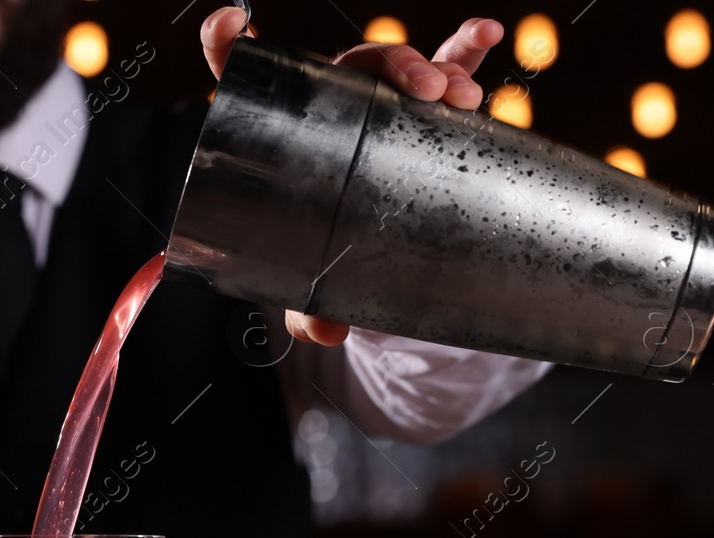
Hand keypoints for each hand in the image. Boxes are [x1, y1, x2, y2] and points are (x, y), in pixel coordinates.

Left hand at [199, 9, 504, 346]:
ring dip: (431, 66)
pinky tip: (487, 33)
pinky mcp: (422, 113)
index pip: (246, 79)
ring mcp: (377, 105)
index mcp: (283, 135)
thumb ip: (309, 309)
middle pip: (345, 67)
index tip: (226, 22)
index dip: (229, 44)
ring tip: (458, 95)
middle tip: (422, 93)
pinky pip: (446, 69)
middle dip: (390, 65)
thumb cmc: (328, 256)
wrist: (377, 257)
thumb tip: (324, 331)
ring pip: (396, 67)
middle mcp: (328, 108)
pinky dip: (465, 49)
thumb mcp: (313, 285)